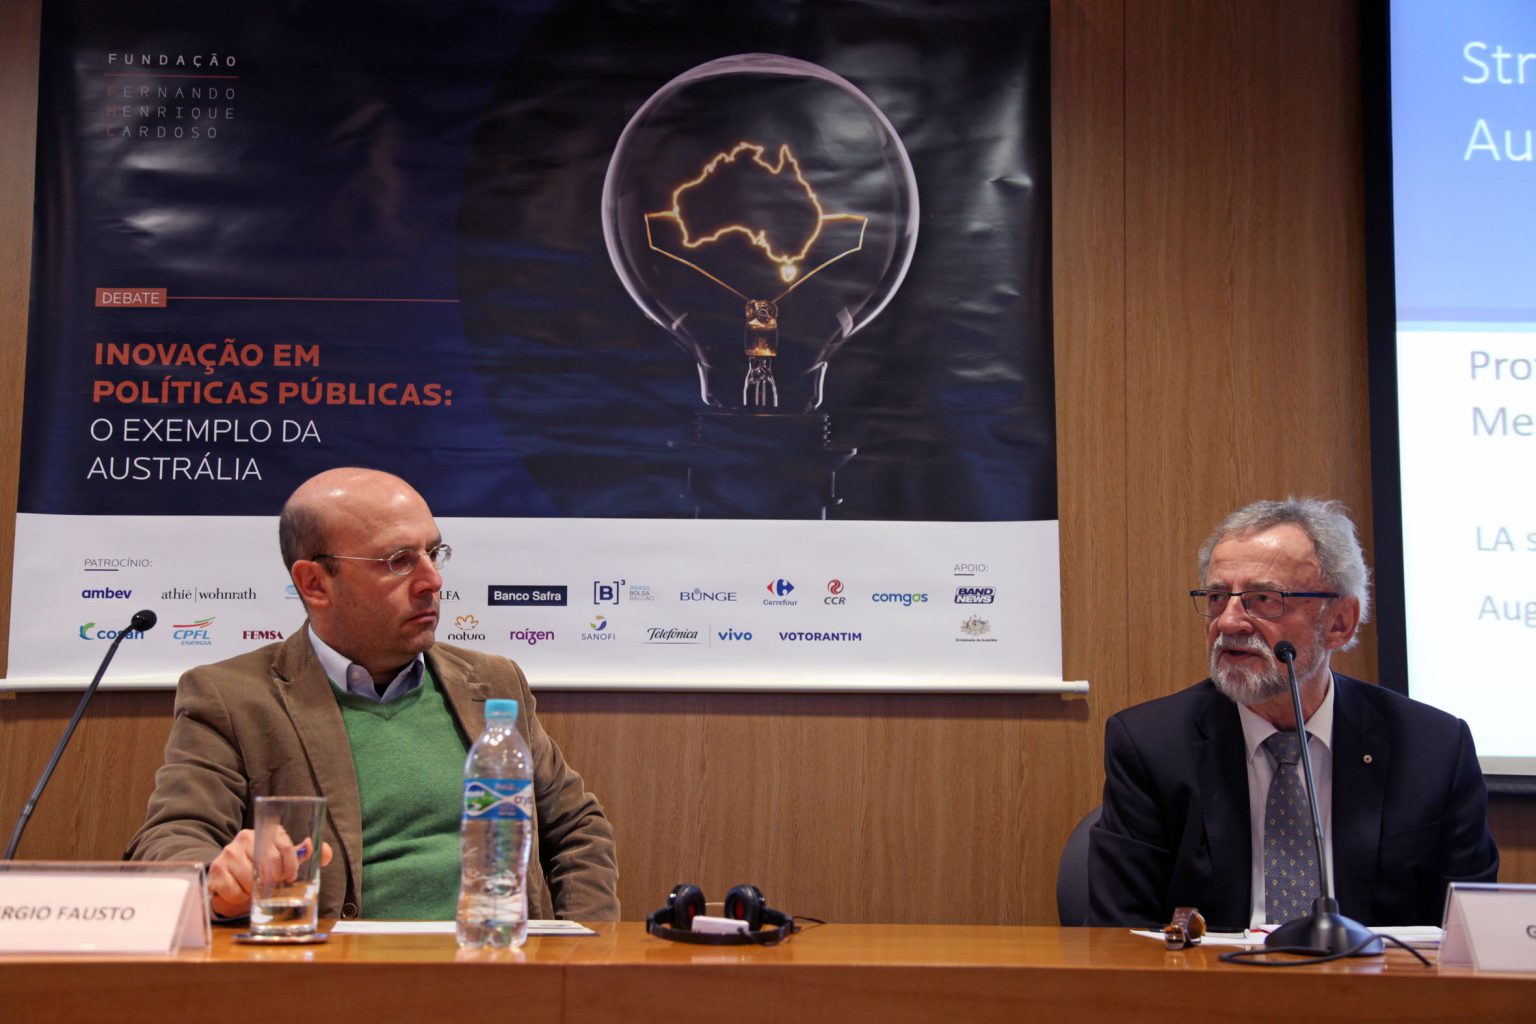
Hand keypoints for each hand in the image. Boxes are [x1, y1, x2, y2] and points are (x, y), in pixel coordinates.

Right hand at [206, 829, 332, 917]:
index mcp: (266, 832)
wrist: (228, 878)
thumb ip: (305, 856)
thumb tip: (326, 852)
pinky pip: (234, 890)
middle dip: (274, 879)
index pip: (284, 844)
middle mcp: (246, 837)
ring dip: (255, 891)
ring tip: (254, 890)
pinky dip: (239, 898)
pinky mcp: (216, 869)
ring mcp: (229, 852)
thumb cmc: (262, 868)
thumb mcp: (283, 860)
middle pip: (268, 861)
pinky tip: (240, 894)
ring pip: (250, 878)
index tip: (291, 877)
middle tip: (273, 887)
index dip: (291, 863)